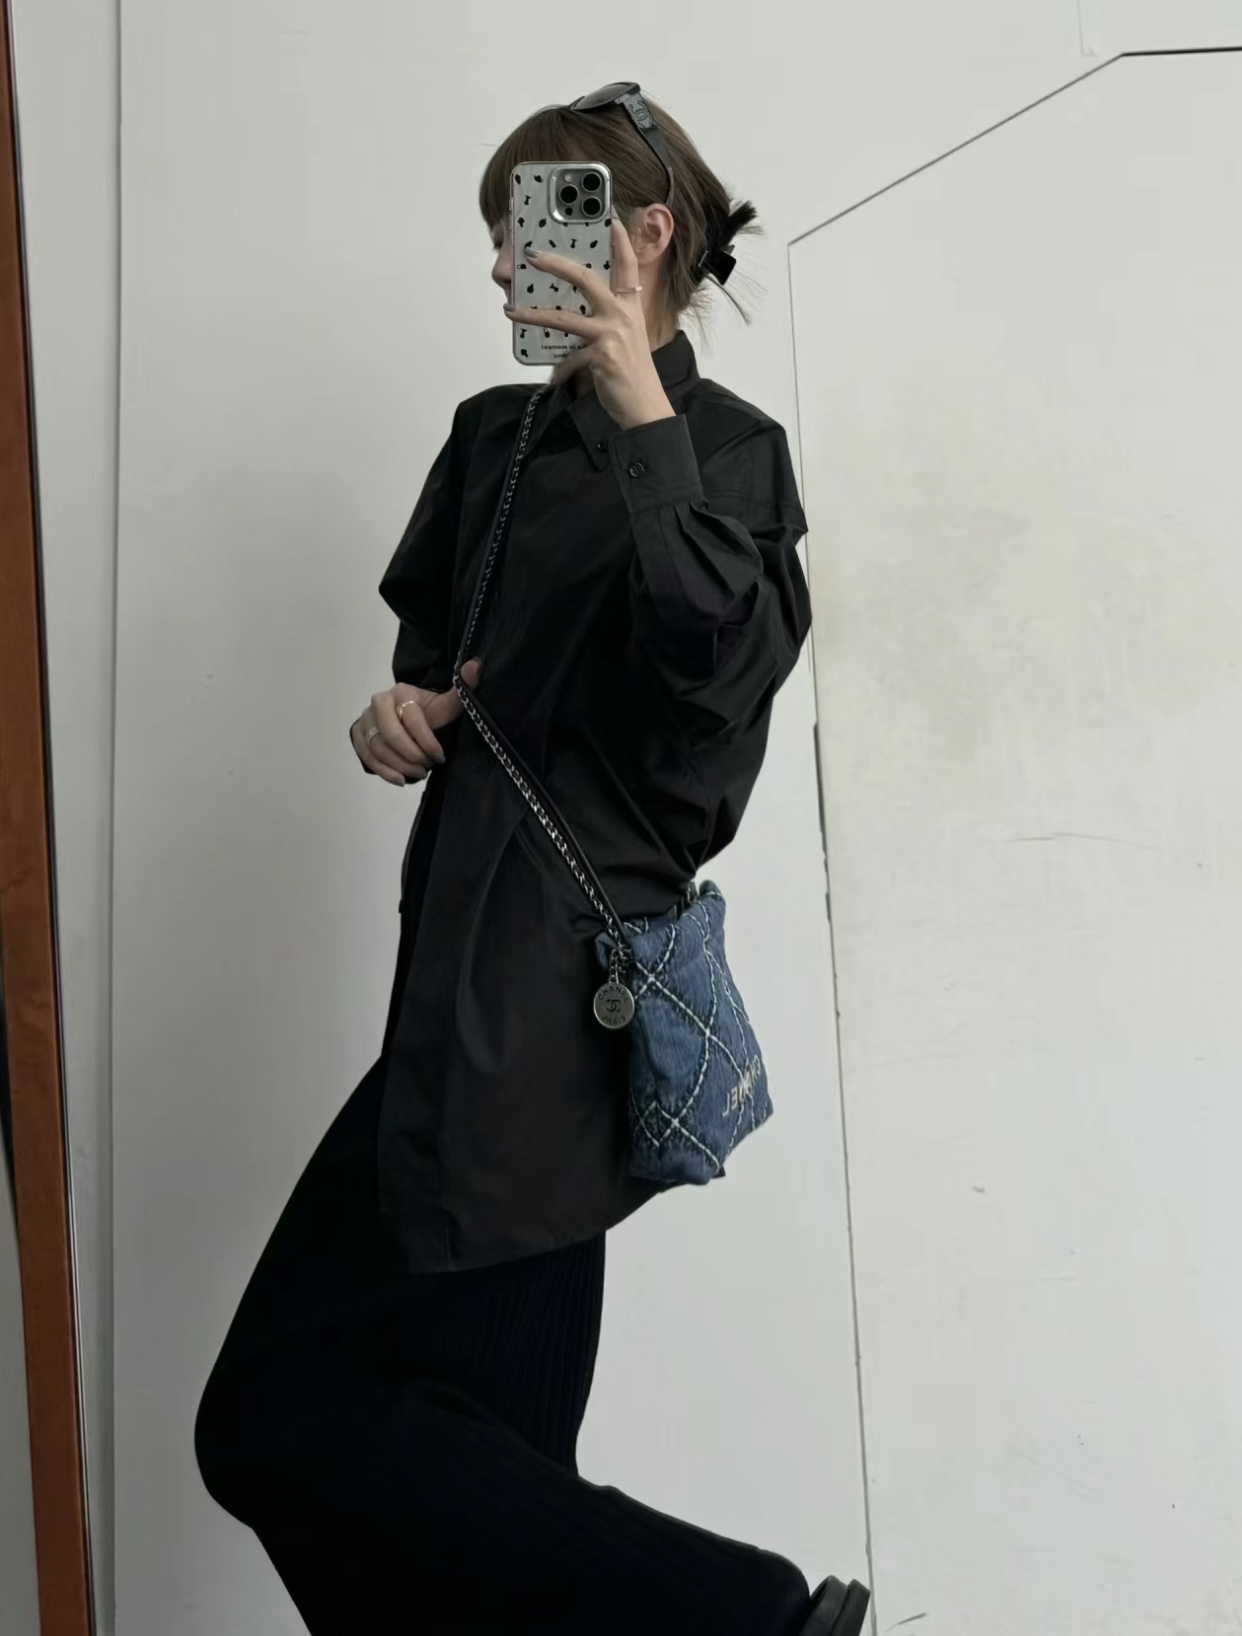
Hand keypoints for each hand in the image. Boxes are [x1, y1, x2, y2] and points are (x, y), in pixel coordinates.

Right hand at [350, 659, 479, 786]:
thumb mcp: (445, 705)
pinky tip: (400, 780)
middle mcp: (378, 701)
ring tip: (418, 774)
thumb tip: (475, 667)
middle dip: (411, 756)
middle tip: (426, 768)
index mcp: (401, 692)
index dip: (426, 741)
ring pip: (377, 747)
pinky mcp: (358, 733)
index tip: (440, 757)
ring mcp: (365, 718)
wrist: (406, 716)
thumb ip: (460, 693)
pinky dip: (383, 770)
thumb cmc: (429, 713)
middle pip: (390, 735)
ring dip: (398, 766)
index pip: (411, 719)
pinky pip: (365, 755)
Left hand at [505, 220, 676, 430]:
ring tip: (511, 311)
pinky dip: (562, 370)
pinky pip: (569, 359)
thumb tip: (577, 316)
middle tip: (534, 255)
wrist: (645, 407)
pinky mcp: (601, 356)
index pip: (627, 266)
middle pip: (586, 279)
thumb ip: (608, 322)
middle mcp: (623, 315)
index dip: (621, 241)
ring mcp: (611, 334)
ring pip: (564, 318)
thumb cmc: (633, 374)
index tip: (612, 220)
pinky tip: (558, 379)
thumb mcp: (626, 340)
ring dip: (533, 314)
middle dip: (557, 264)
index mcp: (631, 307)